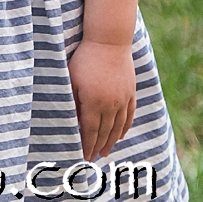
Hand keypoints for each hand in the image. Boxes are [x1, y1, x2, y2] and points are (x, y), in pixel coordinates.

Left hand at [69, 39, 136, 160]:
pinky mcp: (130, 93)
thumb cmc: (84, 59)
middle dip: (98, 146)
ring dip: (111, 141)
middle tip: (93, 158)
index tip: (84, 157)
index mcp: (94, 102)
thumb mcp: (71, 79)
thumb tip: (73, 121)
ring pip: (118, 127)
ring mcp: (123, 100)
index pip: (90, 130)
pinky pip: (129, 115)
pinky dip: (124, 127)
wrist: (109, 43)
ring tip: (105, 151)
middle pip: (105, 132)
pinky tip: (120, 135)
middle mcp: (111, 105)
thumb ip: (73, 101)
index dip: (87, 145)